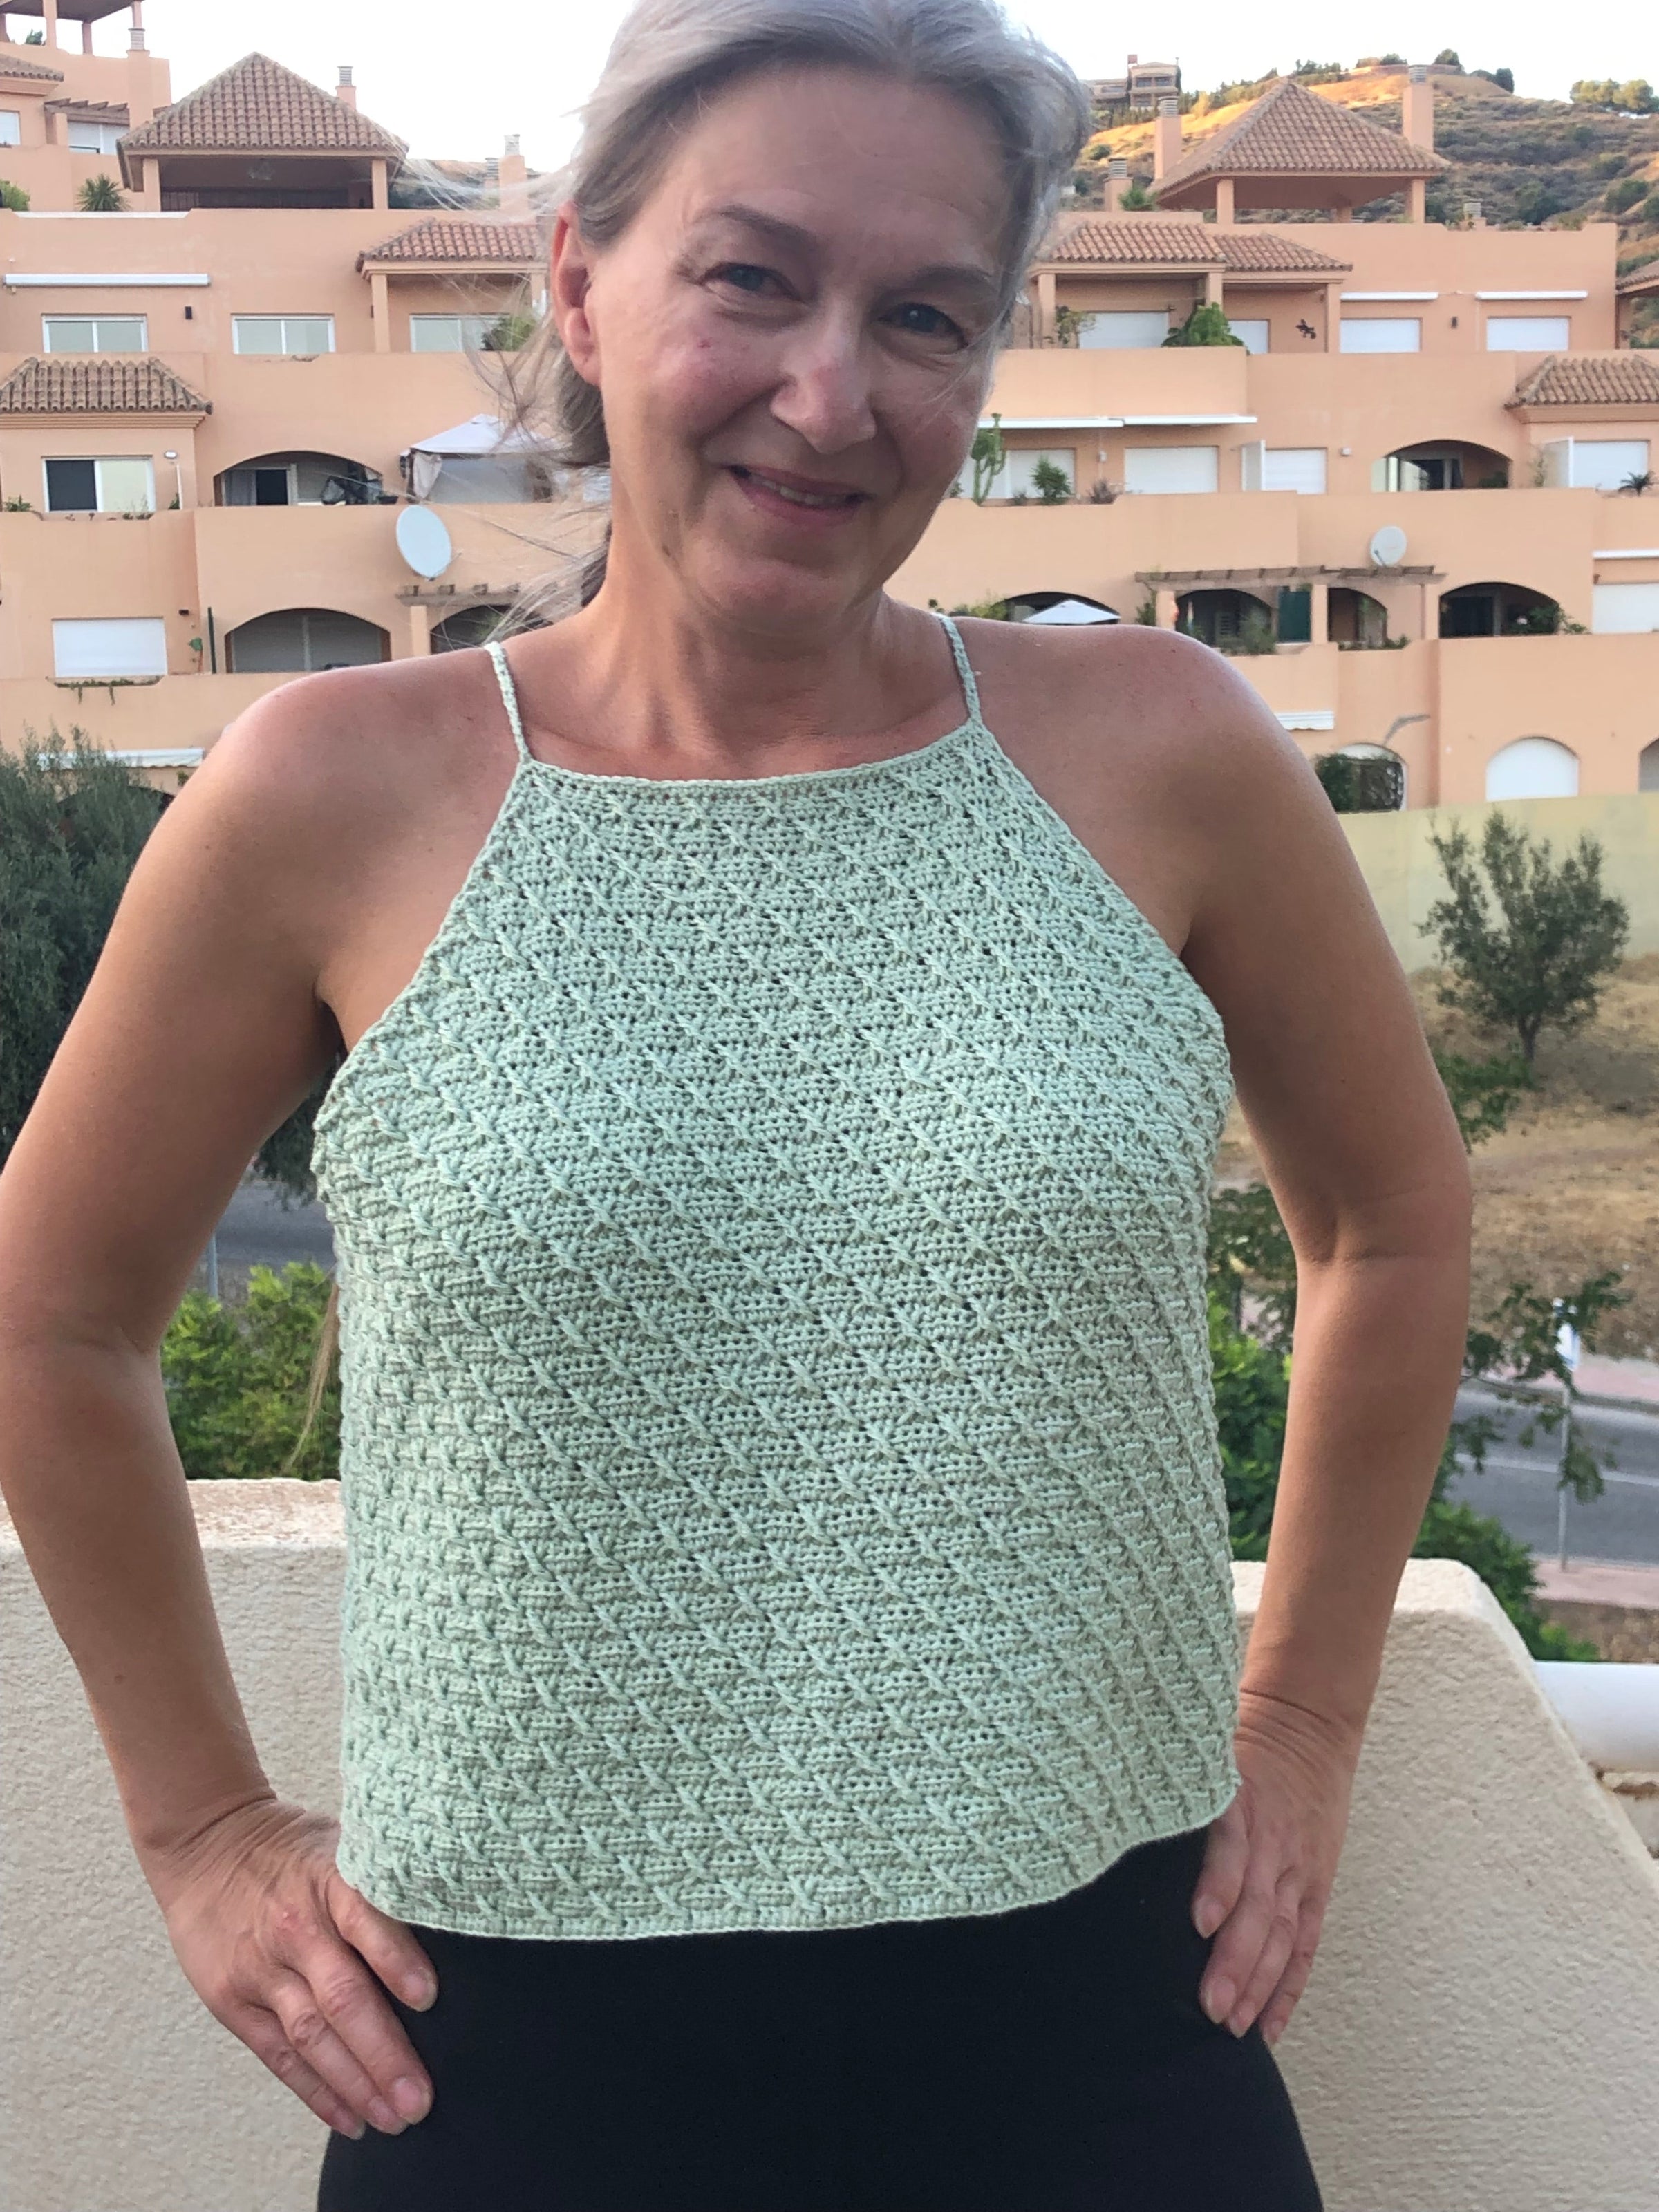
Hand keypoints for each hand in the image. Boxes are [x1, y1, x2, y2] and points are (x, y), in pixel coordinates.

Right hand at [140, 1793, 439, 2140]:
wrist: (206, 1843)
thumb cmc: (293, 1850)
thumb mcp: (342, 1843)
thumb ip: (383, 1882)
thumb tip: (453, 1917)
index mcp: (328, 1880)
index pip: (366, 1920)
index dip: (397, 1959)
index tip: (428, 1997)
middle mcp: (296, 1928)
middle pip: (343, 1996)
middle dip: (384, 2053)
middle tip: (420, 2097)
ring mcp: (261, 1968)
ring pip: (312, 2036)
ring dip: (355, 2083)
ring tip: (392, 2118)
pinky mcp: (233, 1999)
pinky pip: (278, 2054)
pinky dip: (315, 2090)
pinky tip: (348, 2116)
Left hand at [1188, 1686, 1360, 2048]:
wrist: (1306, 1729)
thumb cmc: (1238, 1750)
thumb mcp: (1203, 1758)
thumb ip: (1167, 1787)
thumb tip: (1103, 1812)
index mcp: (1242, 1806)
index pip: (1235, 1850)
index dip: (1220, 1887)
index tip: (1198, 1923)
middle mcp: (1274, 1843)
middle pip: (1260, 1908)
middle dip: (1236, 1960)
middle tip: (1210, 2005)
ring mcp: (1299, 1871)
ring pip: (1284, 1936)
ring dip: (1260, 1985)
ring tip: (1234, 2026)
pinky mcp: (1316, 1889)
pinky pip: (1306, 1946)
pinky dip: (1289, 1990)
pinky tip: (1268, 2027)